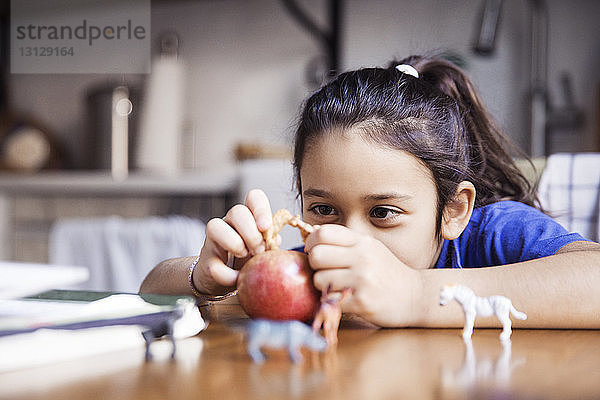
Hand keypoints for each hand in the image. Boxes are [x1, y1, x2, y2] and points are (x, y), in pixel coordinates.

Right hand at [194, 189, 272, 294]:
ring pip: (215, 226)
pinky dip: (230, 275)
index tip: (266, 228)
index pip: (253, 197)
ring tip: (244, 258)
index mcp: (248, 216)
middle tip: (259, 251)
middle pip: (237, 211)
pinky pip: (215, 264)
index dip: (260, 209)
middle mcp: (229, 222)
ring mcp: (215, 239)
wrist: (226, 279)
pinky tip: (238, 277)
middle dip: (251, 234)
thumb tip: (275, 239)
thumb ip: (270, 241)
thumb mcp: (264, 249)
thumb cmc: (248, 258)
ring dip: (235, 245)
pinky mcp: (206, 260)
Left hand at [304, 224, 422, 326]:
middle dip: (315, 265)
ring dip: (324, 286)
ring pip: (319, 280)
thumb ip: (345, 242)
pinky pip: (330, 300)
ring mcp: (362, 280)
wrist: (416, 297)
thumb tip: (313, 234)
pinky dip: (333, 301)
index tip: (315, 250)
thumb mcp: (371, 249)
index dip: (312, 242)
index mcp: (363, 242)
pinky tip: (345, 299)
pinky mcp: (361, 302)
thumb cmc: (388, 273)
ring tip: (338, 287)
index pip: (323, 233)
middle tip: (325, 271)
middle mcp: (362, 258)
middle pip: (317, 256)